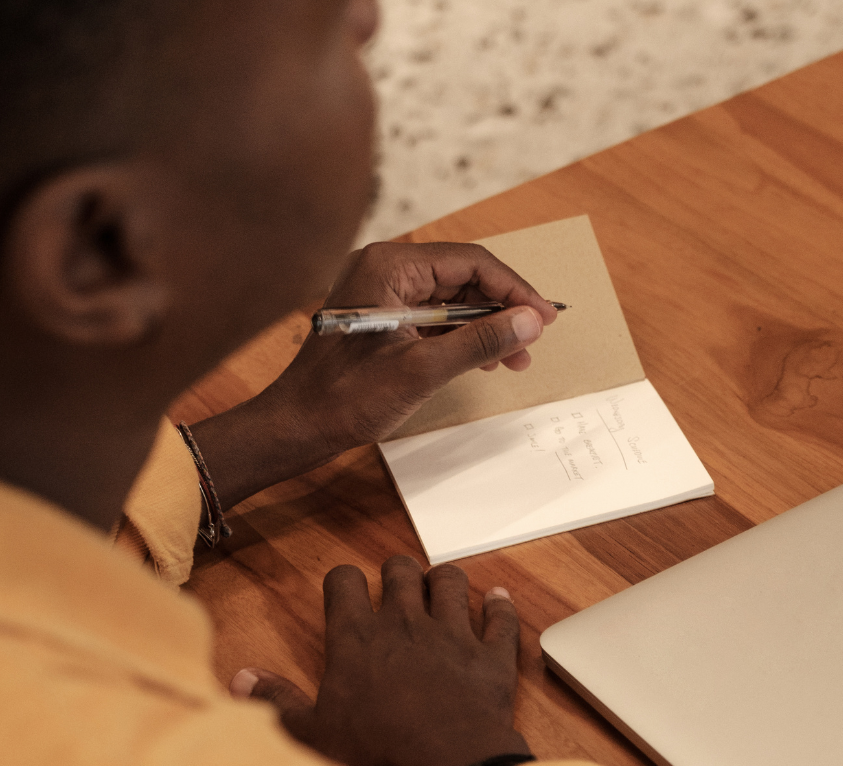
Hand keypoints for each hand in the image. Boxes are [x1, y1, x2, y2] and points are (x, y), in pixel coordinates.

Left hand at [191, 242, 558, 510]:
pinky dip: (461, 336)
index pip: (470, 262)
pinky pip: (433, 317)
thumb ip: (480, 341)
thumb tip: (529, 322)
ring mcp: (382, 293)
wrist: (298, 426)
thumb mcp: (423, 370)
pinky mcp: (382, 319)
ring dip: (485, 326)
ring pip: (451, 299)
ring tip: (514, 358)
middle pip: (463, 277)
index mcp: (389, 266)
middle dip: (502, 309)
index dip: (514, 289)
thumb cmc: (346, 398)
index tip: (544, 316)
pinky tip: (484, 359)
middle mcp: (384, 269)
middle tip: (533, 340)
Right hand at [230, 557, 530, 765]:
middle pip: (401, 569)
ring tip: (441, 588)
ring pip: (451, 581)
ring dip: (444, 580)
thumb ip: (277, 701)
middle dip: (397, 571)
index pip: (344, 582)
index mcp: (356, 637)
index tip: (345, 591)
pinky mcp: (491, 656)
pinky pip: (501, 617)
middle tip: (397, 585)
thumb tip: (240, 680)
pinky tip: (499, 600)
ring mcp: (452, 635)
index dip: (344, 581)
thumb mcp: (312, 735)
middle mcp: (404, 623)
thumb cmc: (377, 756)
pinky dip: (501, 605)